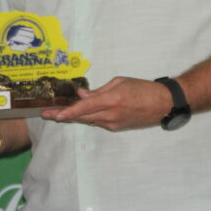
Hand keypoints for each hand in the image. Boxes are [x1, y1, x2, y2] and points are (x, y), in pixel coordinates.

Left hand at [42, 77, 170, 130]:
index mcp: (111, 100)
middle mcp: (111, 114)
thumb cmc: (143, 88)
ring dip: (75, 116)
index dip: (68, 112)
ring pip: (89, 120)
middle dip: (64, 115)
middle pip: (83, 117)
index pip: (85, 107)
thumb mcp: (120, 83)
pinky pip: (99, 122)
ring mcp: (114, 123)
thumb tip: (82, 94)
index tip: (54, 115)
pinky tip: (82, 112)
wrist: (164, 103)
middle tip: (46, 114)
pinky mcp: (118, 127)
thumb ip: (99, 90)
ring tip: (58, 112)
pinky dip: (89, 117)